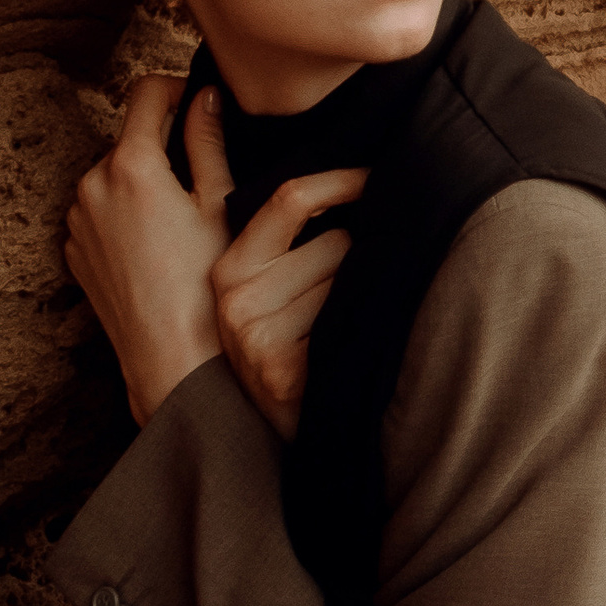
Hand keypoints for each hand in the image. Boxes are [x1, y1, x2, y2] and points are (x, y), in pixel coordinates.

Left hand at [64, 77, 229, 425]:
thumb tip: (205, 95)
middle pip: (130, 137)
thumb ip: (208, 141)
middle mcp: (93, 184)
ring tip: (178, 222)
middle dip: (162, 145)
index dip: (177, 88)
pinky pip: (99, 212)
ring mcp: (77, 220)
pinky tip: (154, 248)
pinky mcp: (74, 250)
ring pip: (114, 176)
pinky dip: (124, 215)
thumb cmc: (203, 285)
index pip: (146, 91)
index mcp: (132, 165)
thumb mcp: (219, 204)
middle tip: (201, 180)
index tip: (199, 105)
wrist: (169, 359)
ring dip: (142, 181)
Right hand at [190, 94, 366, 444]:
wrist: (273, 434)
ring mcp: (254, 336)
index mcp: (228, 265)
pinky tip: (343, 349)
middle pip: (334, 240)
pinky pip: (347, 318)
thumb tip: (358, 170)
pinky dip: (360, 325)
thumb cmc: (286, 344)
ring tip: (338, 328)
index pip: (292, 198)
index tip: (377, 176)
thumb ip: (290, 234)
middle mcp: (233, 296)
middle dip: (355, 257)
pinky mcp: (280, 370)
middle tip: (345, 294)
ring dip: (358, 294)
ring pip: (347, 277)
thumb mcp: (270, 284)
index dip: (343, 181)